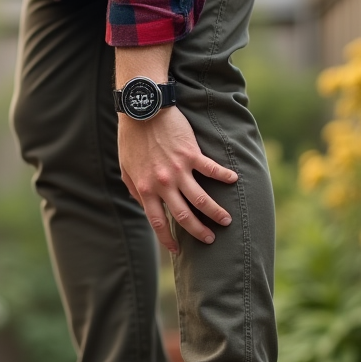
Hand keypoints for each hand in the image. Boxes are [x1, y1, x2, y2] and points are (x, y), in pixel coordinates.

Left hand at [118, 107, 238, 254]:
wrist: (142, 111)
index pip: (158, 222)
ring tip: (226, 220)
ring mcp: (179, 170)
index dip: (167, 239)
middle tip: (210, 239)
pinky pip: (211, 169)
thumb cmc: (132, 140)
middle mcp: (163, 184)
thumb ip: (135, 190)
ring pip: (201, 198)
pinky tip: (234, 180)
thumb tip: (143, 206)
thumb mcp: (126, 170)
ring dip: (216, 212)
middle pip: (184, 216)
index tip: (177, 250)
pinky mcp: (191, 154)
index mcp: (146, 190)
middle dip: (198, 231)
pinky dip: (224, 176)